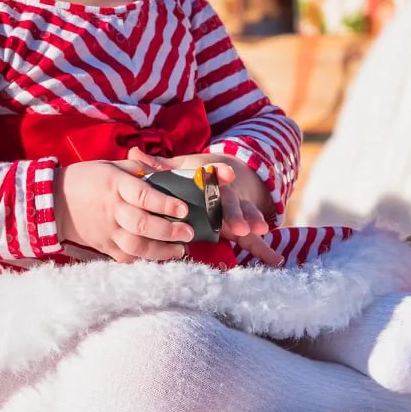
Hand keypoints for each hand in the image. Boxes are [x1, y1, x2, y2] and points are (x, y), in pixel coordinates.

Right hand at [55, 158, 194, 263]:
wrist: (53, 201)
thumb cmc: (87, 179)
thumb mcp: (111, 165)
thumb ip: (139, 167)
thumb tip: (166, 170)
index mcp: (115, 185)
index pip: (143, 195)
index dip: (165, 204)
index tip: (184, 209)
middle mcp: (112, 210)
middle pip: (142, 224)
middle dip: (168, 231)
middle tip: (188, 233)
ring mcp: (107, 231)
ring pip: (135, 246)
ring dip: (160, 251)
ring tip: (179, 250)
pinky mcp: (103, 246)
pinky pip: (125, 258)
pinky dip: (143, 260)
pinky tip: (159, 258)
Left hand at [128, 149, 281, 266]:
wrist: (229, 175)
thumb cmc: (199, 175)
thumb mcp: (183, 168)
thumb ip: (160, 166)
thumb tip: (134, 151)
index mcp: (211, 180)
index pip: (216, 176)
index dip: (222, 175)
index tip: (228, 176)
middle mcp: (227, 196)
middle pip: (233, 203)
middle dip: (238, 213)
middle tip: (241, 225)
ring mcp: (239, 211)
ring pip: (248, 216)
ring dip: (254, 223)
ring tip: (260, 231)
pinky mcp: (245, 226)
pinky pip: (255, 240)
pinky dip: (265, 250)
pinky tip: (275, 260)